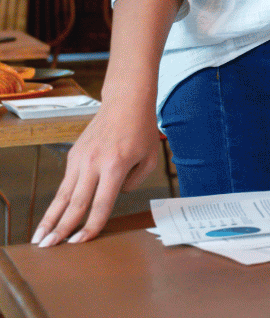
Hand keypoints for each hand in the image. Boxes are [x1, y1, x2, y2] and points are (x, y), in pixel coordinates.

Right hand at [33, 101, 163, 246]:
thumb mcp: (149, 159)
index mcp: (115, 166)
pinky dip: (58, 202)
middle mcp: (93, 163)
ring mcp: (80, 159)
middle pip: (75, 203)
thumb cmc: (141, 131)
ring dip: (50, 218)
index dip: (91, 226)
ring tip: (39, 238)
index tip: (80, 242)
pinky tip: (51, 216)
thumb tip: (111, 197)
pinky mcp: (73, 155)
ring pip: (62, 195)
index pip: (101, 204)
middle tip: (47, 247)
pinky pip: (66, 183)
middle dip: (61, 228)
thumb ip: (133, 183)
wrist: (125, 103)